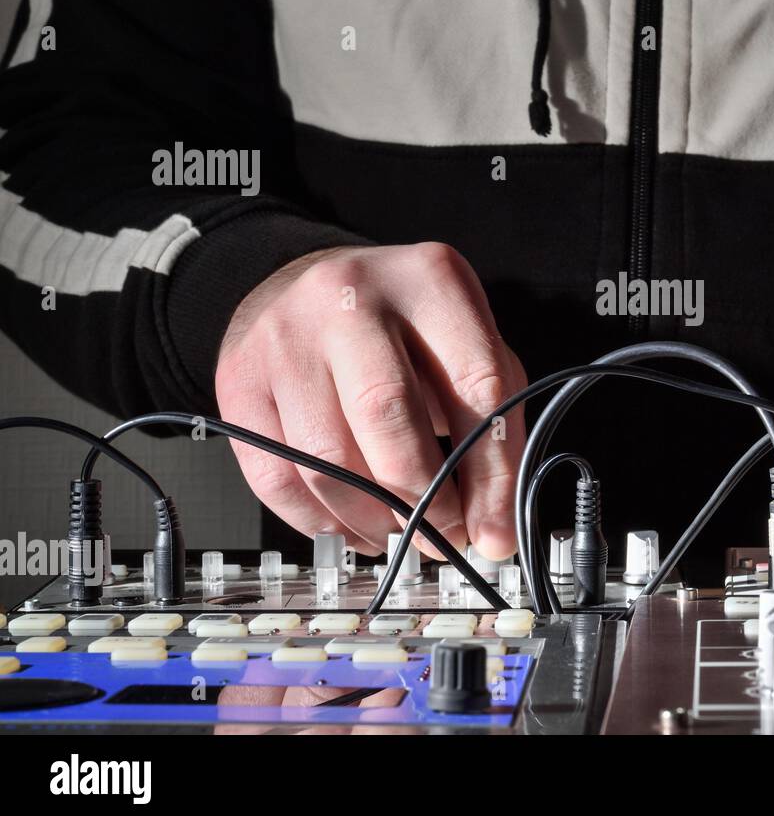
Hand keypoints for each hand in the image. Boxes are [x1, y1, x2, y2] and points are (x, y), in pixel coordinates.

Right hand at [215, 243, 525, 559]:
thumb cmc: (399, 325)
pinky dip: (320, 521)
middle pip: (389, 415)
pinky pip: (277, 477)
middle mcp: (351, 296)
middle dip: (424, 500)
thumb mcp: (463, 345)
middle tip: (443, 536)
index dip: (490, 471)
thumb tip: (493, 530)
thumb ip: (491, 425)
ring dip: (372, 519)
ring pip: (327, 458)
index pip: (476, 383)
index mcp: (430, 280)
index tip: (492, 529)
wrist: (304, 283)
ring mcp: (287, 335)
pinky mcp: (240, 379)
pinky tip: (352, 527)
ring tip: (399, 533)